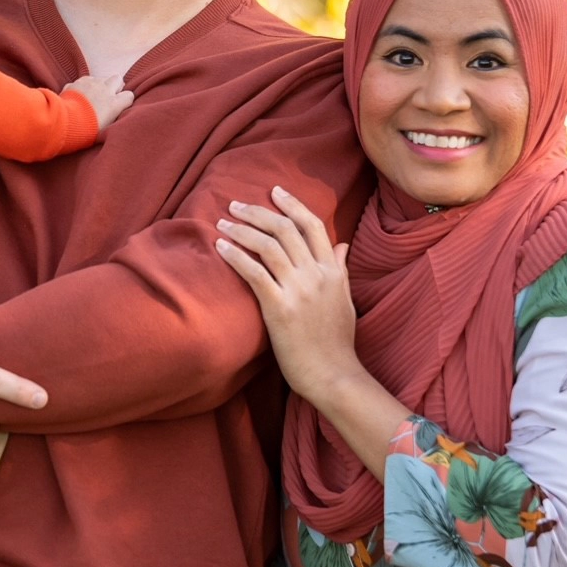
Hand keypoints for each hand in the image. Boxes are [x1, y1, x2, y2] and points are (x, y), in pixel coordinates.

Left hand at [64, 73, 133, 132]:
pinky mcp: (76, 83)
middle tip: (109, 95)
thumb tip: (114, 113)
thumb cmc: (86, 132)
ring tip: (91, 97)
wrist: (65, 124)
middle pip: (117, 79)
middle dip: (115, 85)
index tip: (120, 105)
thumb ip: (112, 116)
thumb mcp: (105, 128)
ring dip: (98, 85)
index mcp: (114, 103)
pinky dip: (83, 86)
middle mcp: (104, 89)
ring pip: (99, 78)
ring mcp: (90, 84)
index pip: (128, 96)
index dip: (125, 100)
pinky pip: (84, 81)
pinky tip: (79, 96)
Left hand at [215, 184, 361, 404]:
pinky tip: (221, 247)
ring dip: (242, 230)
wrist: (332, 374)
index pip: (313, 225)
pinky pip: (254, 273)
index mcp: (332, 271)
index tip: (275, 191)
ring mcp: (298, 290)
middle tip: (236, 204)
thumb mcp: (345, 300)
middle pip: (285, 229)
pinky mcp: (279, 308)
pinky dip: (236, 256)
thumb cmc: (337, 342)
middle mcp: (316, 275)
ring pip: (268, 246)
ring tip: (222, 222)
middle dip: (258, 211)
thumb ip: (340, 270)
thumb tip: (342, 245)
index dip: (292, 204)